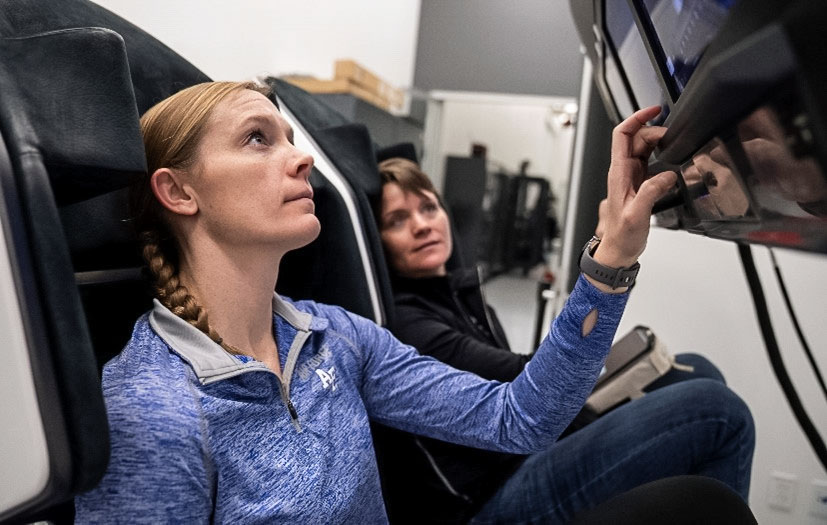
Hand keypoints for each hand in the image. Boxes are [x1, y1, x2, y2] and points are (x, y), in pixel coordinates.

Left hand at [594, 106, 677, 269]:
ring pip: (643, 149)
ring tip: (674, 145)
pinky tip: (672, 162)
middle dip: (654, 131)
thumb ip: (651, 192)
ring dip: (658, 143)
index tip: (653, 111)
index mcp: (619, 173)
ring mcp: (631, 177)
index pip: (621, 135)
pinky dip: (661, 157)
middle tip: (673, 137)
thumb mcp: (636, 214)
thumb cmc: (621, 236)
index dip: (636, 118)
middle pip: (635, 138)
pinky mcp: (639, 184)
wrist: (618, 250)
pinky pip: (650, 162)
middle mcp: (623, 172)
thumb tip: (667, 175)